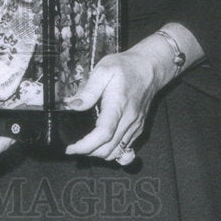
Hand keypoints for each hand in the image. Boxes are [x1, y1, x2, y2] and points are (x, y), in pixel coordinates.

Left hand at [63, 32, 181, 162]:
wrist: (149, 68)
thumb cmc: (125, 67)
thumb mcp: (103, 70)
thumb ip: (88, 90)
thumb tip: (72, 105)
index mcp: (118, 105)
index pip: (103, 134)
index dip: (86, 145)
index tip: (70, 148)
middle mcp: (129, 120)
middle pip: (109, 148)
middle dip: (88, 152)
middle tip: (73, 147)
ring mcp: (135, 126)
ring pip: (117, 152)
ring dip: (99, 154)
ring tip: (84, 146)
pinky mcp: (138, 128)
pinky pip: (125, 148)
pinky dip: (111, 151)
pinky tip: (100, 145)